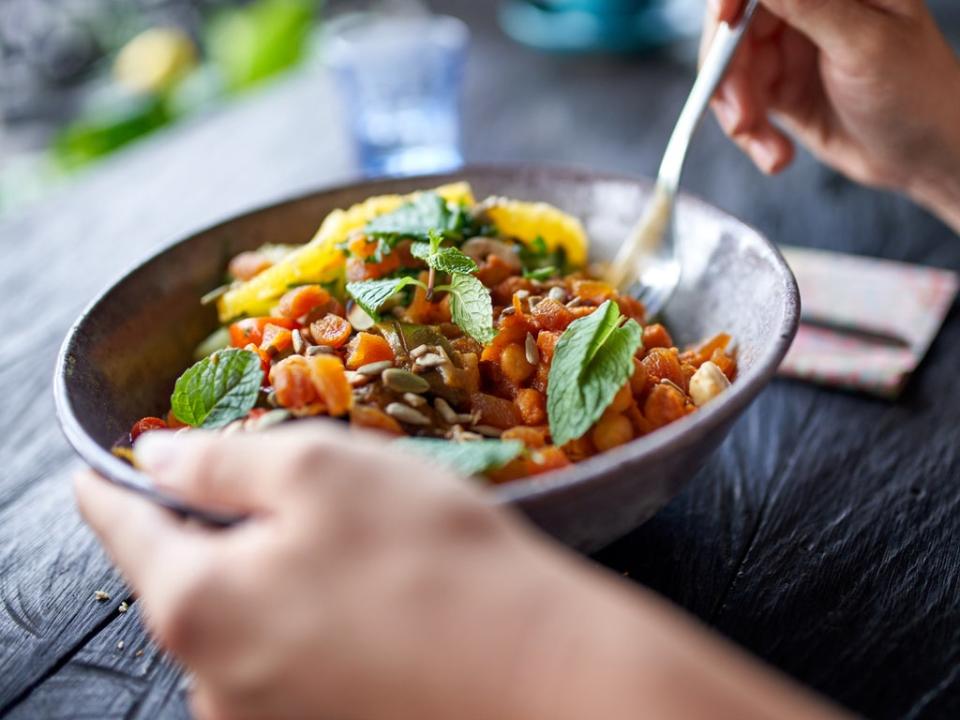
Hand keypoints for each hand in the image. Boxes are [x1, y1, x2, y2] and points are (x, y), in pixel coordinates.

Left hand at [75, 423, 584, 719]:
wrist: (541, 675)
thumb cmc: (431, 558)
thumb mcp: (323, 471)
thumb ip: (223, 460)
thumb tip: (161, 458)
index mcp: (196, 604)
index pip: (122, 529)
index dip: (115, 485)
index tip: (102, 465)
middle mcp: (212, 681)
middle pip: (188, 578)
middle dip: (221, 527)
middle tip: (291, 491)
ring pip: (243, 620)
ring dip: (275, 574)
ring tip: (356, 547)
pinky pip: (287, 658)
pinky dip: (309, 618)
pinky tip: (373, 598)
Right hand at [704, 0, 959, 230]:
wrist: (924, 155)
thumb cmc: (915, 93)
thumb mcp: (864, 44)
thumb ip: (811, 4)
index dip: (731, 1)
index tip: (723, 26)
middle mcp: (808, 8)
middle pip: (734, 27)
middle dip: (729, 75)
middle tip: (742, 116)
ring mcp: (790, 48)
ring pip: (730, 70)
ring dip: (739, 114)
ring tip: (766, 146)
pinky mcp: (779, 87)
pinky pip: (739, 103)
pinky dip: (749, 134)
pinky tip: (775, 154)